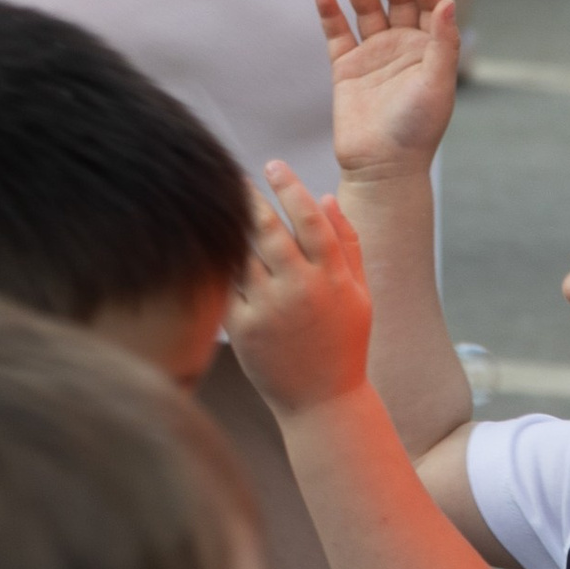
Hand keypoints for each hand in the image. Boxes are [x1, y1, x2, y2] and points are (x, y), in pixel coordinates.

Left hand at [230, 170, 374, 417]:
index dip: (291, 188)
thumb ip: (348, 245)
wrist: (323, 403)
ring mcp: (271, 310)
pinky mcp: (244, 329)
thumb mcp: (358, 295)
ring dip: (231, 227)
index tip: (274, 165)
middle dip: (250, 198)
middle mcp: (302, 291)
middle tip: (236, 177)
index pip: (311, 220)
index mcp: (333, 279)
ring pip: (243, 254)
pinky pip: (226, 285)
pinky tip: (210, 245)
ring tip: (218, 205)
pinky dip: (219, 263)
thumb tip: (326, 196)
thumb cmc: (343, 344)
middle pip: (270, 230)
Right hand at [319, 0, 459, 186]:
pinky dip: (331, 13)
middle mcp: (403, 47)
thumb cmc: (417, 130)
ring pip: (365, 11)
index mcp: (431, 49)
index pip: (429, 5)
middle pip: (396, 1)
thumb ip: (443, 43)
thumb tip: (448, 2)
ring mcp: (373, 55)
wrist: (382, 166)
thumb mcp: (437, 84)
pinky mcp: (346, 67)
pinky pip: (337, 33)